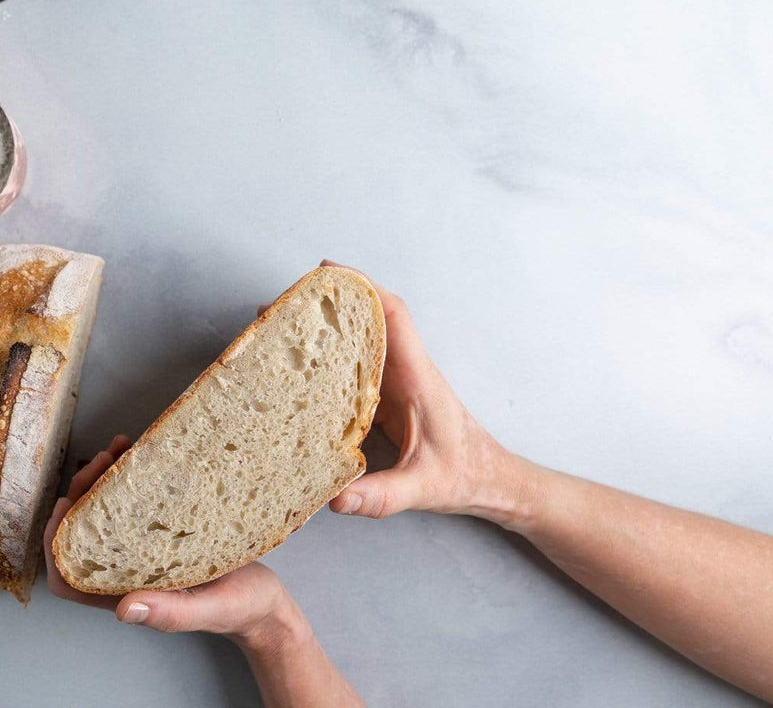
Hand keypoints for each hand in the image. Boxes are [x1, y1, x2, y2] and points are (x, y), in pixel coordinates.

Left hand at [44, 437, 305, 650]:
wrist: (268, 601)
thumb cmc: (240, 609)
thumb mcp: (209, 610)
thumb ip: (169, 614)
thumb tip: (123, 612)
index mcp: (127, 593)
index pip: (68, 578)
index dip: (57, 542)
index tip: (67, 503)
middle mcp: (126, 570)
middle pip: (83, 534)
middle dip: (83, 493)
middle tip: (104, 458)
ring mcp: (143, 550)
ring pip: (104, 515)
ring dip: (103, 480)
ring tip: (120, 447)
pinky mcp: (162, 532)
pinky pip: (133, 505)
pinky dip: (130, 478)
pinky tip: (141, 455)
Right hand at [287, 261, 520, 523]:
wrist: (490, 482)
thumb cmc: (465, 476)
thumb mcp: (422, 489)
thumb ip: (381, 496)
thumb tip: (335, 499)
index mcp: (417, 378)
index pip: (393, 317)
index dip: (363, 288)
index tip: (328, 272)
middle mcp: (406, 372)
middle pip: (368, 320)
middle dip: (329, 304)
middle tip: (285, 304)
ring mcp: (396, 383)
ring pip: (360, 342)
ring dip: (326, 331)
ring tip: (283, 328)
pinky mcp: (387, 398)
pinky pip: (355, 367)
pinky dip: (329, 360)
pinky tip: (302, 367)